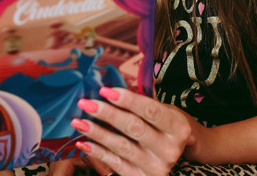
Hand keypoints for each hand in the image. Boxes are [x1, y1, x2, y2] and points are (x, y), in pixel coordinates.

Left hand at [69, 87, 197, 175]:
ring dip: (97, 133)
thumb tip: (109, 90)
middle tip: (86, 103)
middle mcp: (169, 149)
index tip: (105, 90)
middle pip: (134, 128)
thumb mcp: (162, 112)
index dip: (127, 100)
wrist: (173, 155)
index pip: (150, 111)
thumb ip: (142, 102)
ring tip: (79, 122)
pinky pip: (114, 163)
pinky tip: (83, 142)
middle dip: (107, 114)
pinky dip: (97, 152)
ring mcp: (155, 166)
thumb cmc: (163, 126)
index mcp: (177, 128)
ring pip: (121, 146)